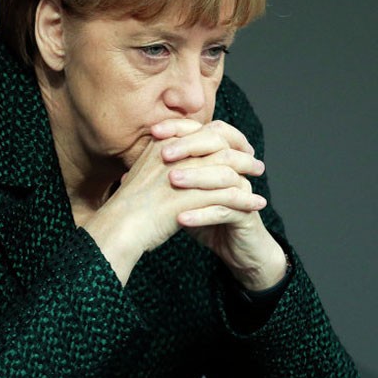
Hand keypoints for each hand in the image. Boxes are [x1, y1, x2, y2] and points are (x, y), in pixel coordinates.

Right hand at [82, 120, 268, 284]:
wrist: (119, 228)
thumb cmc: (128, 206)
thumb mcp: (142, 174)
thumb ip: (160, 162)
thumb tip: (176, 159)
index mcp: (163, 144)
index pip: (202, 131)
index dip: (224, 136)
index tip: (238, 146)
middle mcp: (175, 154)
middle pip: (218, 143)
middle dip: (241, 151)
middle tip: (256, 161)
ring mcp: (183, 174)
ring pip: (227, 167)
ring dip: (247, 171)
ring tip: (260, 180)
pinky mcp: (191, 198)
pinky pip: (227, 195)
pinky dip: (245, 199)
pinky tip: (256, 205)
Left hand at [154, 119, 287, 290]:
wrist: (236, 249)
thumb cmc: (208, 218)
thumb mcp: (185, 197)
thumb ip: (166, 181)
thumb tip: (130, 175)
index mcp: (221, 158)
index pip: (204, 131)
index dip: (181, 128)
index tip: (155, 131)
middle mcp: (236, 170)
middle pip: (218, 146)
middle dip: (189, 147)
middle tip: (164, 154)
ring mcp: (243, 191)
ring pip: (224, 176)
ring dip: (197, 177)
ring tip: (172, 181)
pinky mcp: (247, 215)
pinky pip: (226, 210)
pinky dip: (202, 214)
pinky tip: (181, 218)